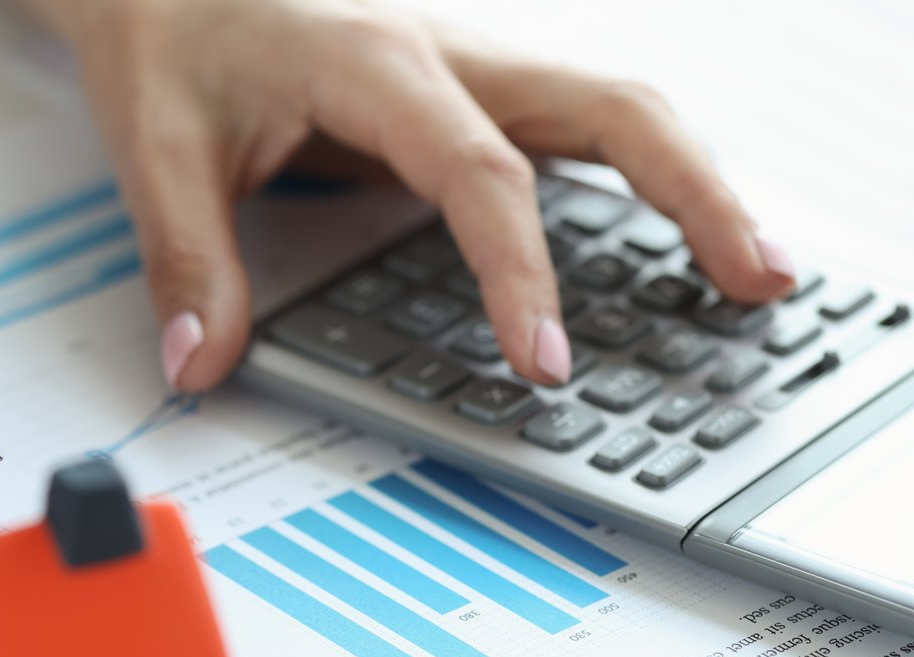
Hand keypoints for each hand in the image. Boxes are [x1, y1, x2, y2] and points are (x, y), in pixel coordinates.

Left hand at [21, 0, 796, 388]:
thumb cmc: (170, 37)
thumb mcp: (156, 146)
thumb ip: (187, 259)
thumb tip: (202, 363)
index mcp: (377, 62)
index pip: (479, 173)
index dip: (520, 272)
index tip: (542, 362)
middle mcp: (447, 51)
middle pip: (611, 103)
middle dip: (696, 193)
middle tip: (758, 282)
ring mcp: (472, 62)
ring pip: (616, 104)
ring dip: (694, 178)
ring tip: (755, 267)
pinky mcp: (472, 85)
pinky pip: (579, 125)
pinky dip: (643, 176)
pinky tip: (673, 232)